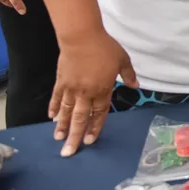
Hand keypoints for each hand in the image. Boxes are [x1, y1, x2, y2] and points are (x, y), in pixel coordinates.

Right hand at [49, 31, 136, 156]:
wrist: (81, 37)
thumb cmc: (105, 48)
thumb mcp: (122, 60)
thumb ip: (129, 75)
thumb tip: (136, 86)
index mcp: (102, 89)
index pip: (99, 113)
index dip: (94, 127)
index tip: (90, 140)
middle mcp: (86, 93)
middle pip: (80, 118)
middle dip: (75, 136)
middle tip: (69, 152)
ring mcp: (71, 88)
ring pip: (66, 111)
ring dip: (62, 126)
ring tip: (58, 139)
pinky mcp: (61, 81)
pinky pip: (57, 98)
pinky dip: (54, 108)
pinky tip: (52, 118)